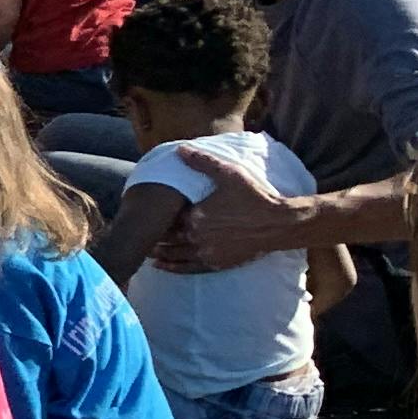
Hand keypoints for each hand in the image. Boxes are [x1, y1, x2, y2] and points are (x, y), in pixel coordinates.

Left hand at [155, 148, 301, 272]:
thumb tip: (180, 149)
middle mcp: (197, 237)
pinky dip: (173, 268)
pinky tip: (162, 266)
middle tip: (137, 235)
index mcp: (195, 216)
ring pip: (174, 255)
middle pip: (167, 238)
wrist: (280, 223)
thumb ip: (203, 162)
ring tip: (145, 251)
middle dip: (152, 236)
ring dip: (158, 253)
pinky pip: (188, 269)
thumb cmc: (255, 197)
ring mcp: (206, 253)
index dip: (155, 217)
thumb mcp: (229, 175)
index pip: (167, 218)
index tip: (143, 214)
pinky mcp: (217, 263)